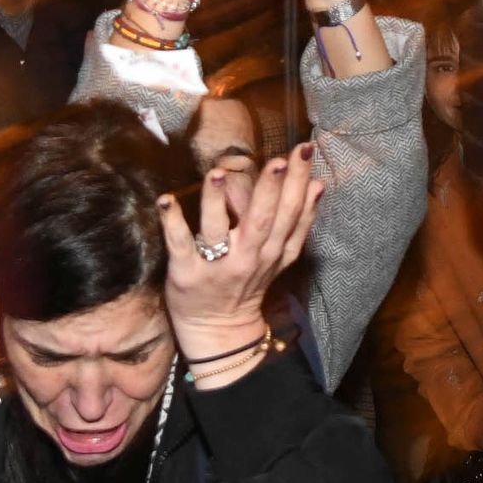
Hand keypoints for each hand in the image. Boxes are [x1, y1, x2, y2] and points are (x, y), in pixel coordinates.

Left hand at [163, 147, 319, 379]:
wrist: (219, 330)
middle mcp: (248, 257)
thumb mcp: (281, 257)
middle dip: (271, 189)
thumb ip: (299, 223)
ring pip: (218, 230)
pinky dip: (172, 223)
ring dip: (217, 201)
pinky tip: (166, 201)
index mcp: (273, 250)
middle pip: (263, 220)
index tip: (303, 151)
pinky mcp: (185, 273)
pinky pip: (179, 245)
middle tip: (279, 159)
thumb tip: (317, 184)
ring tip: (218, 173)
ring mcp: (216, 266)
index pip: (291, 213)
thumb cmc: (249, 284)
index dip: (298, 183)